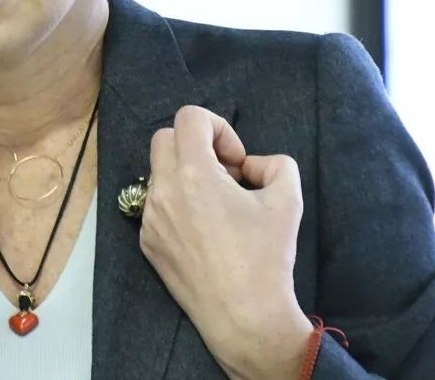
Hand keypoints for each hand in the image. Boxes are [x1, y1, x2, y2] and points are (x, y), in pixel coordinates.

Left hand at [140, 105, 310, 379]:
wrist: (243, 317)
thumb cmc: (266, 257)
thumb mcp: (288, 199)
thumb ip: (275, 164)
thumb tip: (250, 166)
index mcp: (193, 173)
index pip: (189, 117)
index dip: (218, 127)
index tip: (236, 161)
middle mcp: (163, 190)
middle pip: (164, 138)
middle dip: (196, 146)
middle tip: (225, 176)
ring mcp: (149, 218)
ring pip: (159, 173)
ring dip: (186, 175)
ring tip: (217, 205)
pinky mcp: (146, 242)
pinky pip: (156, 206)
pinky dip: (177, 204)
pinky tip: (204, 232)